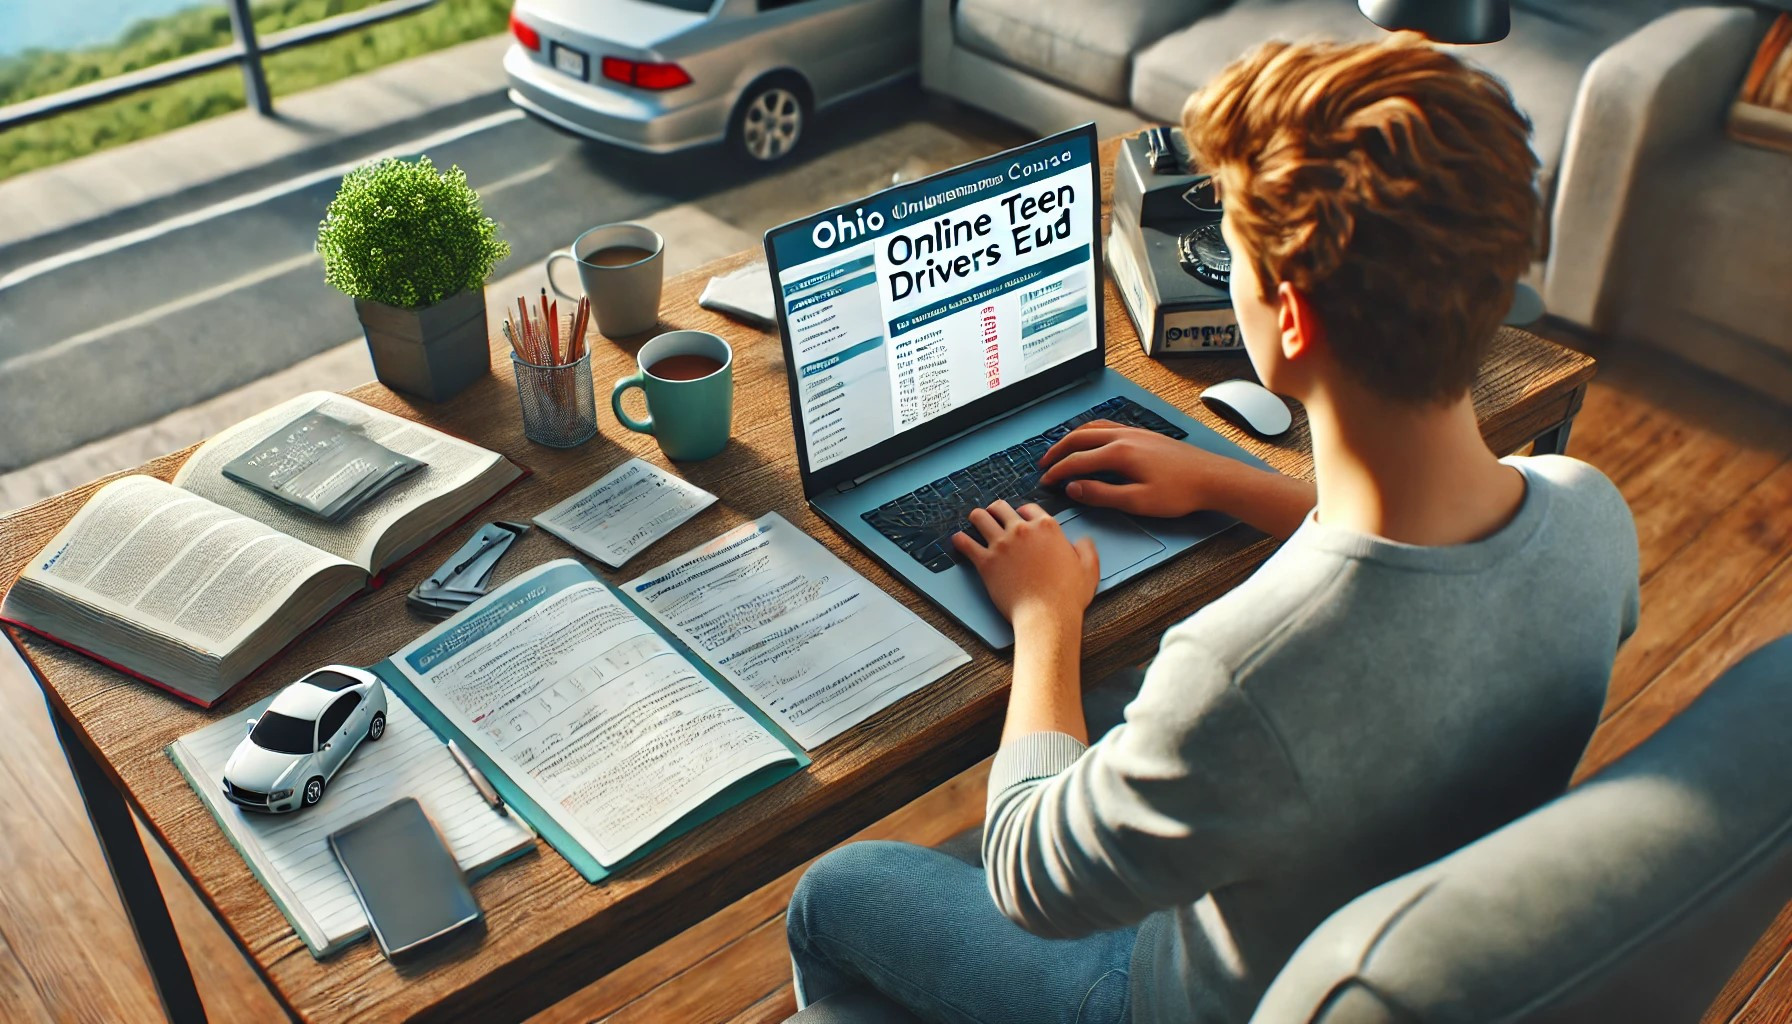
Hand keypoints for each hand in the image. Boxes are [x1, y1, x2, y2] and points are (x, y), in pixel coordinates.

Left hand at [951, 500, 1097, 625]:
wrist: (1047, 616)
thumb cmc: (1068, 597)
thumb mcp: (1088, 569)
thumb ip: (1086, 549)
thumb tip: (1083, 540)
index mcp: (1047, 528)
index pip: (1028, 507)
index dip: (1022, 511)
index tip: (1018, 516)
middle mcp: (1022, 530)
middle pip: (1001, 507)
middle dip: (995, 510)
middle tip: (992, 515)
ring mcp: (1002, 544)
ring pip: (980, 518)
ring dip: (976, 518)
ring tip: (974, 520)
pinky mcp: (986, 562)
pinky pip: (966, 543)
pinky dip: (960, 540)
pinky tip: (958, 540)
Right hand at [1040, 420, 1317, 537]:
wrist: (1213, 478)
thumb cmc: (1180, 492)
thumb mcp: (1138, 501)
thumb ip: (1102, 495)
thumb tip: (1074, 489)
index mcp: (1119, 453)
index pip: (1077, 461)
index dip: (1057, 472)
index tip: (1045, 482)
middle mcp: (1125, 437)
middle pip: (1080, 437)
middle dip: (1058, 451)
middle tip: (1044, 464)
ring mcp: (1136, 433)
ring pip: (1094, 428)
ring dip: (1074, 438)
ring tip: (1062, 450)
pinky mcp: (1145, 434)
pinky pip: (1109, 427)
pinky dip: (1092, 432)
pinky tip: (1094, 442)